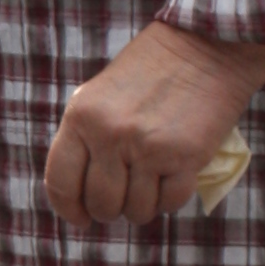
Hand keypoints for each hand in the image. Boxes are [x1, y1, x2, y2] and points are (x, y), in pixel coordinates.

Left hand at [43, 17, 264, 226]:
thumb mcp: (98, 98)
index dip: (68, 210)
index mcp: (80, 119)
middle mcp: (110, 135)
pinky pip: (170, 202)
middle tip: (122, 200)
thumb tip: (76, 195)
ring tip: (149, 186)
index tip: (80, 218)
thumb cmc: (147, 73)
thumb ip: (84, 140)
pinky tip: (172, 180)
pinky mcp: (185, 156)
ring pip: (136, 210)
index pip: (61, 183)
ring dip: (142, 207)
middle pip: (101, 204)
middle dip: (110, 211)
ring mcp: (148, 148)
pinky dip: (170, 199)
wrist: (203, 47)